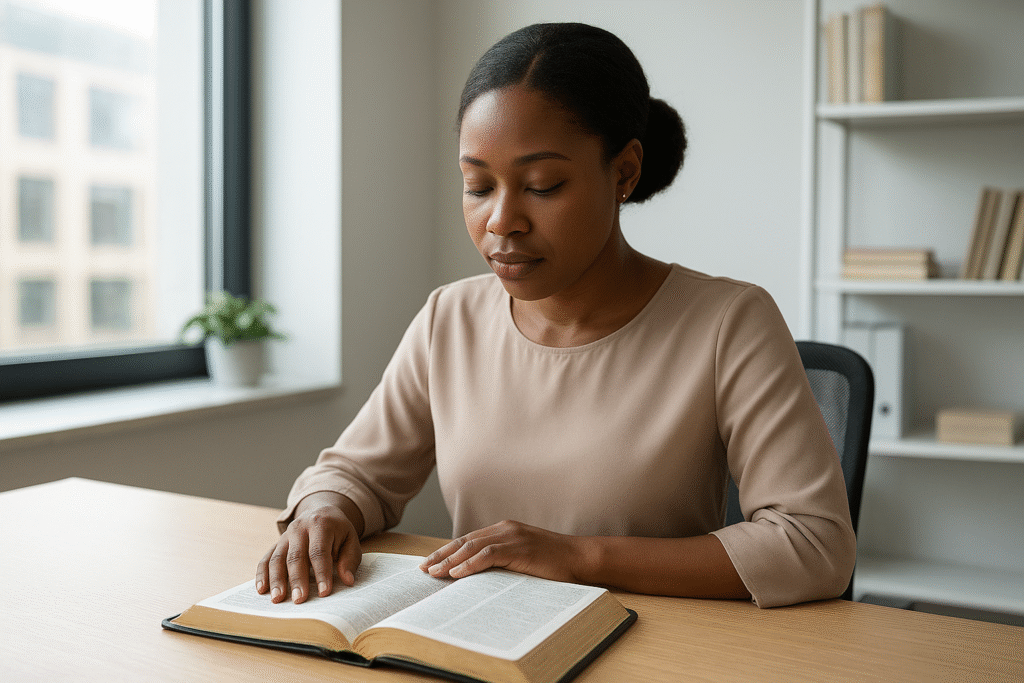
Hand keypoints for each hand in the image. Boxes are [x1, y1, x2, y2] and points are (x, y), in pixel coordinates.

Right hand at [256, 492, 362, 603]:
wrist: (320, 511)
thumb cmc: (338, 531)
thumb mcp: (351, 540)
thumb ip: (349, 559)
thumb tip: (347, 580)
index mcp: (321, 524)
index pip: (319, 551)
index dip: (321, 573)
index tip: (323, 592)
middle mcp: (300, 528)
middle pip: (296, 556)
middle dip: (297, 580)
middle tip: (299, 600)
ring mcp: (285, 535)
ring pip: (277, 558)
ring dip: (276, 580)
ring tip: (277, 599)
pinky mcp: (276, 543)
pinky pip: (266, 558)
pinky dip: (262, 574)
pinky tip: (261, 589)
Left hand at [419, 520, 589, 583]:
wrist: (579, 558)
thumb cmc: (553, 563)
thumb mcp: (522, 559)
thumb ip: (502, 562)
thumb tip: (478, 578)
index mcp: (504, 530)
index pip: (468, 540)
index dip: (447, 551)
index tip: (431, 563)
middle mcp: (505, 529)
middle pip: (465, 541)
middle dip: (442, 555)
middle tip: (424, 569)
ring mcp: (512, 536)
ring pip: (472, 547)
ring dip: (451, 561)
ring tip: (435, 573)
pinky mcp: (519, 547)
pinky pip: (488, 555)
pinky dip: (470, 564)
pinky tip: (457, 573)